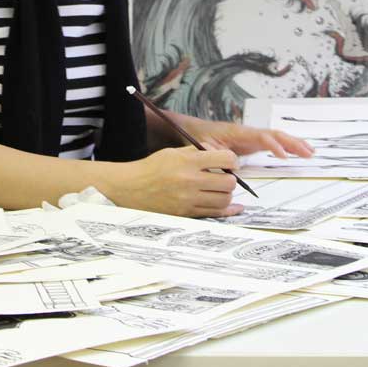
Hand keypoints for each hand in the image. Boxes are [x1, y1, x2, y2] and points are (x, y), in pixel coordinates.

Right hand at [108, 146, 243, 217]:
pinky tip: (235, 207)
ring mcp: (188, 199)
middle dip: (231, 179)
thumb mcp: (174, 152)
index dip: (233, 160)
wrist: (132, 187)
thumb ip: (197, 152)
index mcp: (188, 161)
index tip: (231, 162)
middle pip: (228, 183)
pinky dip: (227, 211)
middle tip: (225, 177)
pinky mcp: (186, 213)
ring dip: (226, 194)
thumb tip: (219, 154)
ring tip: (220, 189)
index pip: (225, 159)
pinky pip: (214, 214)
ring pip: (224, 200)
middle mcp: (190, 181)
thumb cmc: (153, 168)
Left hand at [180, 117, 313, 158]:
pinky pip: (273, 143)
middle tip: (307, 152)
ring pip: (277, 137)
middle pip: (275, 135)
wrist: (194, 130)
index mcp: (239, 133)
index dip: (273, 145)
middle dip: (292, 143)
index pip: (261, 137)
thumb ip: (217, 157)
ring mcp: (252, 137)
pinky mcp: (252, 142)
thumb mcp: (205, 149)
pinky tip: (297, 152)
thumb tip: (232, 167)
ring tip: (310, 151)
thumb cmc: (199, 138)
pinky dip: (286, 146)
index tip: (284, 156)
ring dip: (293, 143)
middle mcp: (249, 132)